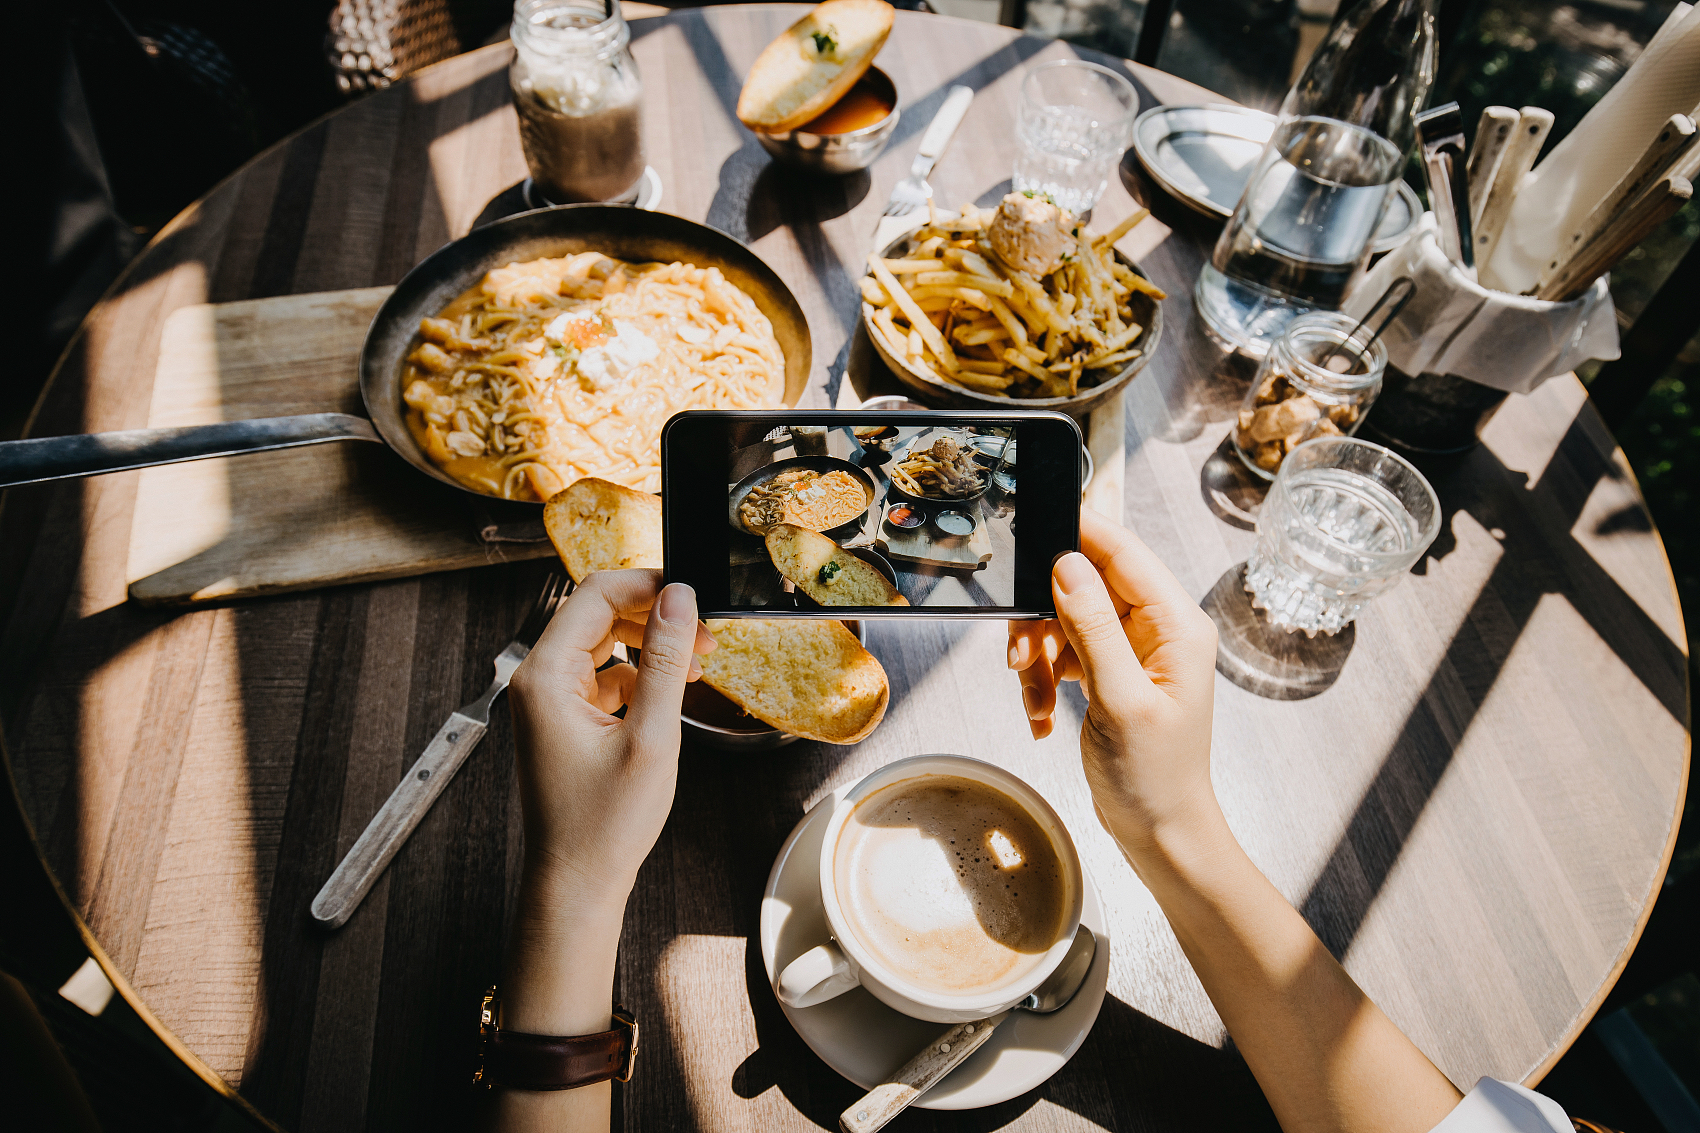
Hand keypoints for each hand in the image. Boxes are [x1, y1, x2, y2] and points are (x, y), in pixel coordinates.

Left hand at [507, 569, 715, 915]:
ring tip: (693, 667)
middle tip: (703, 636)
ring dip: (650, 646)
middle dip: (653, 617)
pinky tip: (668, 697)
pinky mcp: (563, 719)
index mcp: (545, 676)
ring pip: (602, 643)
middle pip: (597, 614)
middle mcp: (538, 680)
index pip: (594, 595)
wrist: (577, 882)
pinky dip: (638, 676)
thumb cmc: (604, 824)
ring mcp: (548, 700)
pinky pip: (602, 674)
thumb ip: (666, 661)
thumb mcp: (651, 736)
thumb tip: (679, 600)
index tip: (692, 596)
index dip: (647, 585)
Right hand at [1008, 509, 1218, 851]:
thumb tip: (1067, 565)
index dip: (1079, 536)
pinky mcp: (1111, 671)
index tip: (1033, 530)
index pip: (1124, 553)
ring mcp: (1133, 650)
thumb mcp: (1119, 699)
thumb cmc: (1155, 776)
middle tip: (1021, 657)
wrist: (1159, 831)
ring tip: (1033, 697)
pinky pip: (1063, 651)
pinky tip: (1041, 711)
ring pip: (1065, 619)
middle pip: (1084, 585)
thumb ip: (1091, 627)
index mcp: (1176, 625)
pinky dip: (1043, 678)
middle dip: (1044, 619)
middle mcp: (1158, 629)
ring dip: (1038, 657)